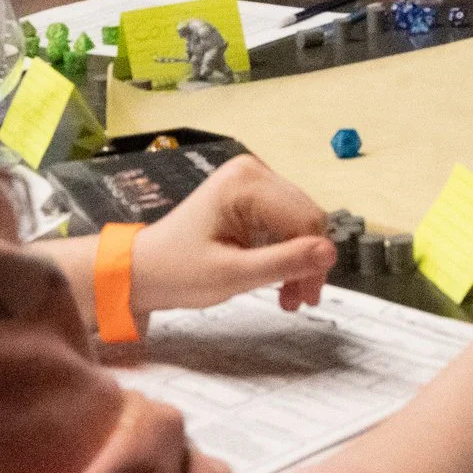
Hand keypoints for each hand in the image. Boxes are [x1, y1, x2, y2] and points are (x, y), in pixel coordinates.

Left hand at [129, 154, 335, 315]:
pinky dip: (286, 251)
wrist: (141, 271)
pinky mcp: (251, 195)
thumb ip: (283, 263)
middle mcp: (253, 172)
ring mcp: (252, 181)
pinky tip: (278, 275)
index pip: (305, 218)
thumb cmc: (176, 272)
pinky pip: (285, 222)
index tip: (306, 297)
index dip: (314, 260)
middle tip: (296, 300)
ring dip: (298, 259)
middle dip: (306, 261)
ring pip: (300, 221)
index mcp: (246, 183)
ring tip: (286, 295)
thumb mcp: (232, 275)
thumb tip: (331, 252)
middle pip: (306, 217)